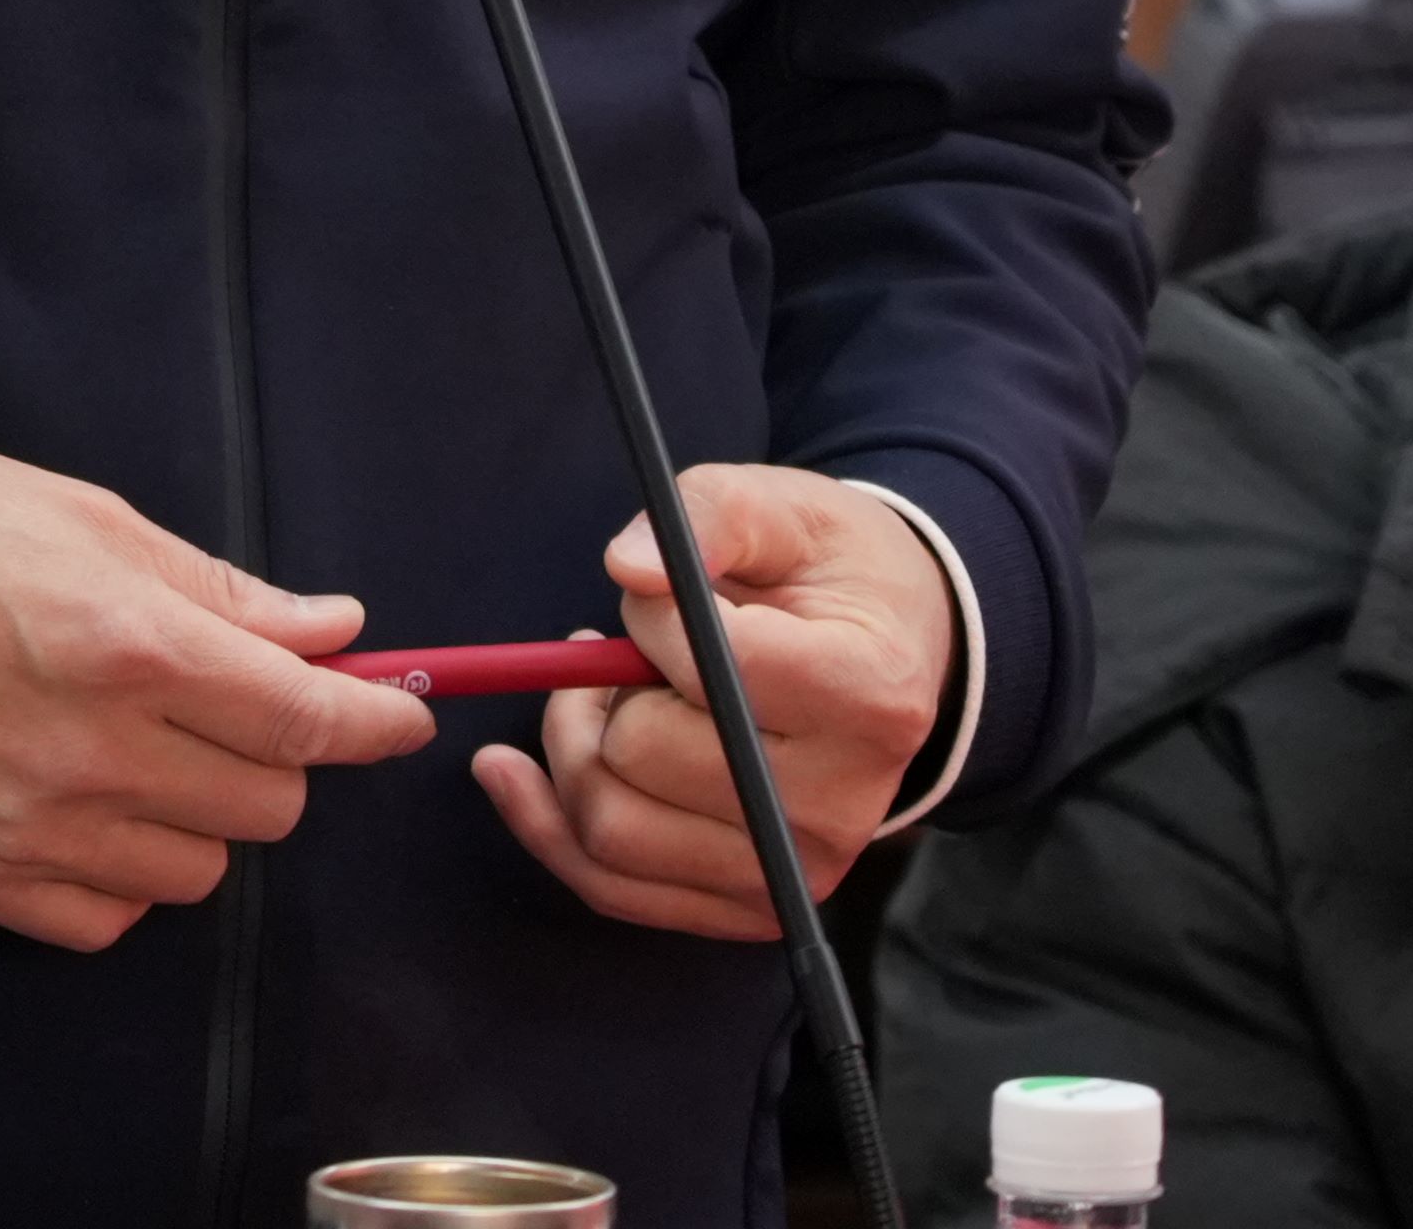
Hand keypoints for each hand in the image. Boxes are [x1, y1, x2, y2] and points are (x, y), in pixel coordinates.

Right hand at [0, 435, 436, 949]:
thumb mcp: (91, 521)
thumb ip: (223, 591)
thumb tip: (335, 633)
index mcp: (131, 645)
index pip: (305, 718)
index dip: (373, 721)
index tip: (400, 716)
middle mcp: (93, 751)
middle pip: (267, 806)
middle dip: (275, 757)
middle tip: (230, 709)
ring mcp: (34, 828)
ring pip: (198, 873)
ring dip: (199, 820)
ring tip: (143, 755)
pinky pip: (109, 920)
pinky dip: (122, 876)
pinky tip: (90, 810)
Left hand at [465, 464, 951, 939]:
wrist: (894, 660)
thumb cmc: (830, 575)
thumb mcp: (787, 508)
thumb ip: (711, 514)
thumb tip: (628, 569)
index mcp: (866, 695)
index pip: (712, 668)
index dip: (653, 620)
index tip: (657, 598)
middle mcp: (839, 805)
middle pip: (643, 756)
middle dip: (596, 691)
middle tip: (611, 654)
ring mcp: (794, 871)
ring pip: (613, 832)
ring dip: (572, 752)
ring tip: (603, 700)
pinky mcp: (752, 905)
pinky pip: (613, 885)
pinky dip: (548, 826)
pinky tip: (518, 775)